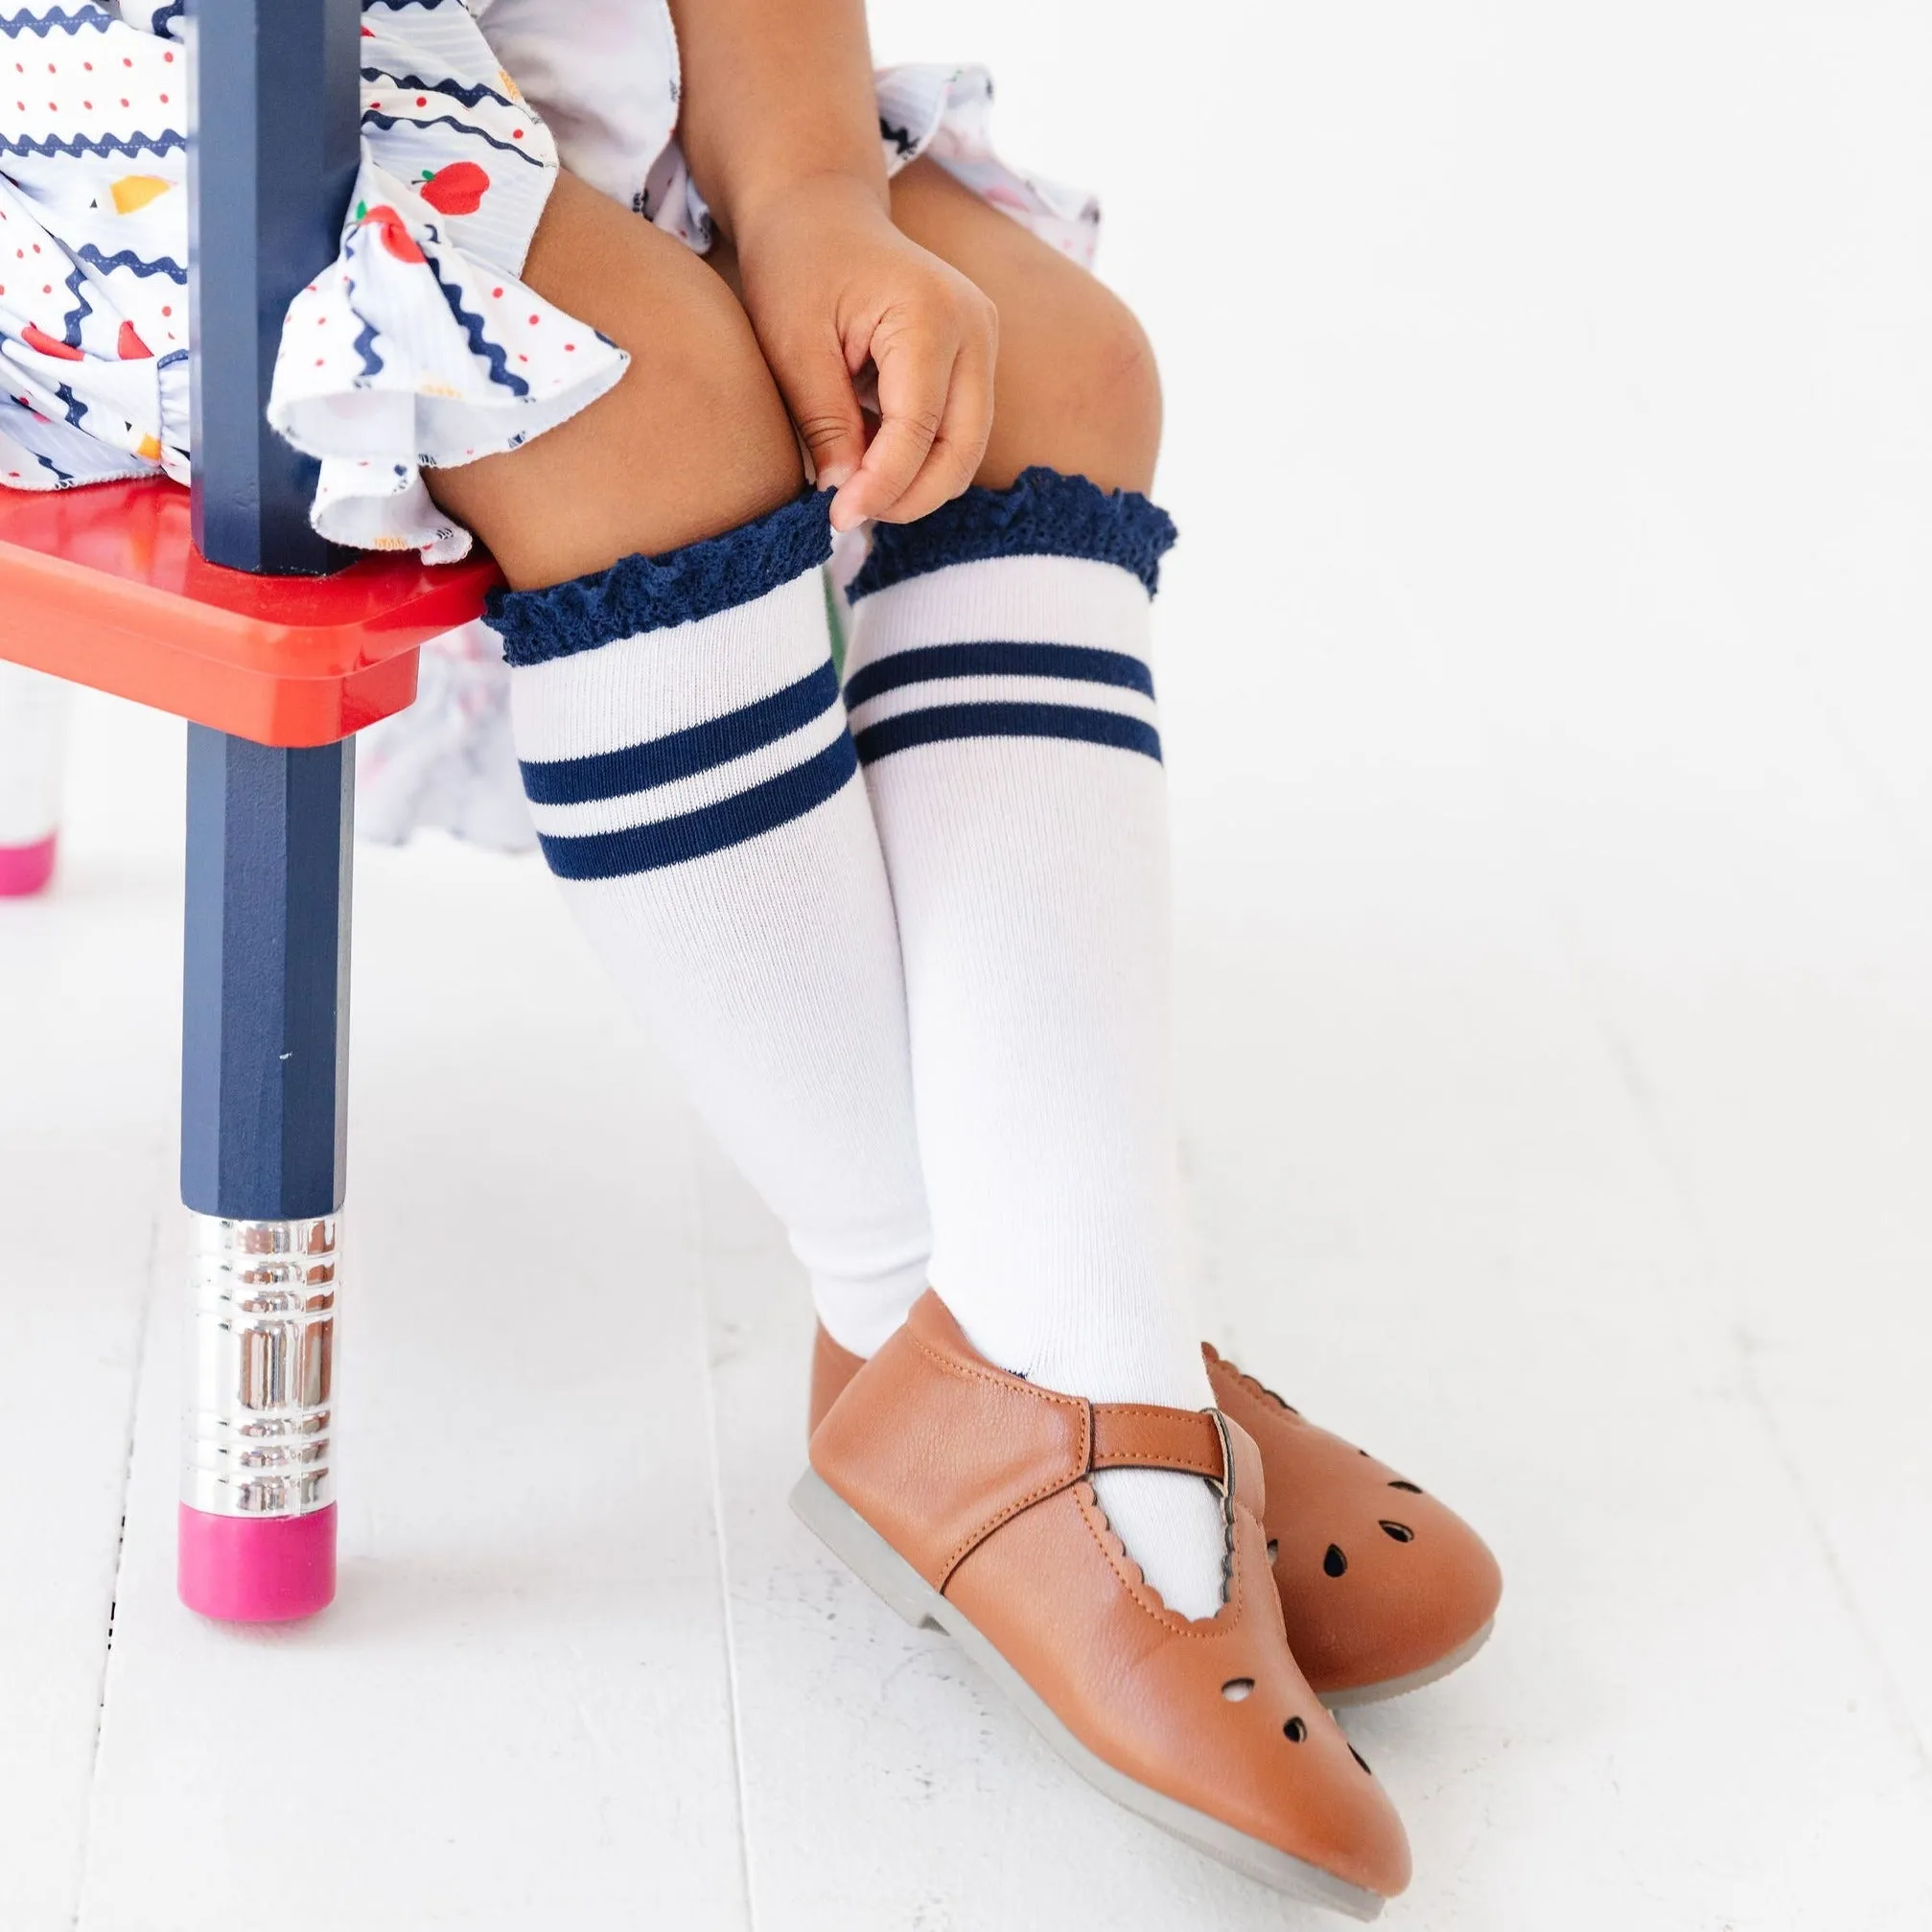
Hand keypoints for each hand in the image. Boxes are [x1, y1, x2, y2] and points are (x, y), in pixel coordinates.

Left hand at [731, 174, 997, 531]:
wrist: (820, 212)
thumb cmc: (797, 265)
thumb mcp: (792, 343)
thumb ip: (824, 420)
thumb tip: (846, 495)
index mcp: (932, 313)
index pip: (919, 428)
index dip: (882, 484)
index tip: (837, 518)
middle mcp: (975, 327)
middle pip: (962, 449)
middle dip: (908, 496)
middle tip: (847, 516)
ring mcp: (984, 341)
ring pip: (966, 449)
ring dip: (915, 483)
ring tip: (853, 487)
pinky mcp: (976, 357)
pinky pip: (958, 430)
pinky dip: (918, 458)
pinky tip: (868, 456)